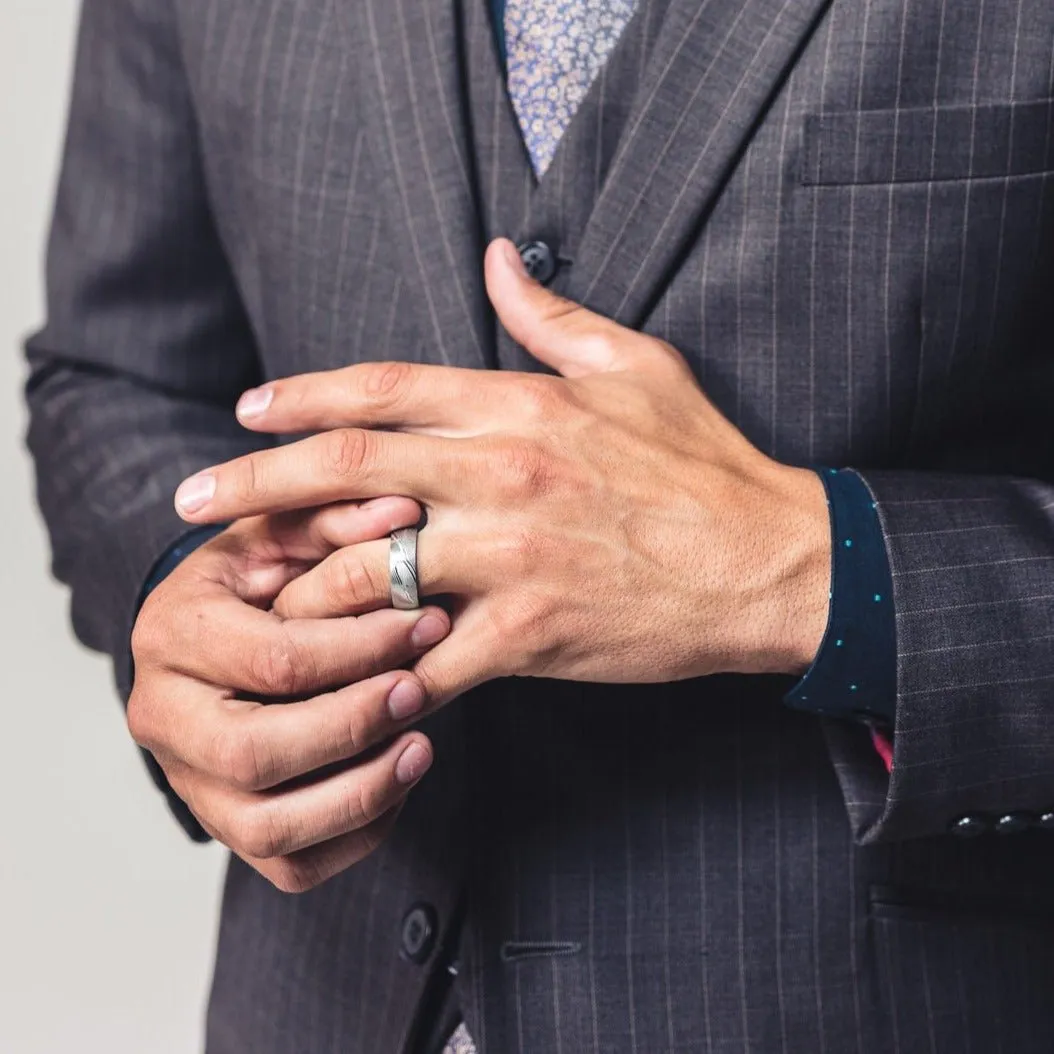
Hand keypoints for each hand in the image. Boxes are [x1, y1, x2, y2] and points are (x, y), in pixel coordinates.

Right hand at [128, 499, 450, 892]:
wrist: (214, 636)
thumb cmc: (257, 580)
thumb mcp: (284, 535)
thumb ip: (337, 518)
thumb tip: (405, 511)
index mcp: (172, 634)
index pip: (274, 661)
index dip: (361, 648)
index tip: (428, 622)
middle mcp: (162, 717)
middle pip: (257, 753)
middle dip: (354, 725)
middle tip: (421, 689)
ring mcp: (189, 782)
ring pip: (268, 827)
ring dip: (359, 793)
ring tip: (422, 747)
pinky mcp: (225, 825)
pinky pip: (289, 863)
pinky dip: (353, 835)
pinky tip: (397, 783)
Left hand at [173, 239, 830, 704]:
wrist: (771, 563)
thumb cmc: (706, 464)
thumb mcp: (638, 364)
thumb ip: (552, 316)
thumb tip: (497, 260)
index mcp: (520, 407)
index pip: (382, 388)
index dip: (299, 395)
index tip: (245, 412)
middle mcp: (501, 476)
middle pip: (343, 470)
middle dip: (252, 486)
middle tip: (191, 501)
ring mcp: (510, 558)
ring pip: (366, 572)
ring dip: (298, 588)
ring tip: (250, 599)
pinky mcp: (529, 633)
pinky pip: (424, 660)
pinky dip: (374, 675)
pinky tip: (341, 684)